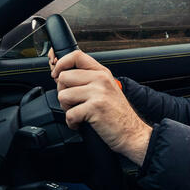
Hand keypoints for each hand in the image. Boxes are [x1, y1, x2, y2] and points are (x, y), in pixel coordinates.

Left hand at [51, 50, 151, 165]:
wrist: (133, 133)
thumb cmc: (118, 115)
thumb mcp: (106, 89)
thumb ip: (88, 80)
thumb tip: (61, 76)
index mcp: (102, 73)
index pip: (76, 56)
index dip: (61, 64)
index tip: (56, 74)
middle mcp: (101, 79)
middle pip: (64, 77)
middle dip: (63, 93)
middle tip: (74, 103)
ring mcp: (98, 92)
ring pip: (63, 95)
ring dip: (67, 108)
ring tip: (79, 113)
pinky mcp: (95, 108)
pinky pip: (69, 114)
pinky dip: (72, 123)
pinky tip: (81, 124)